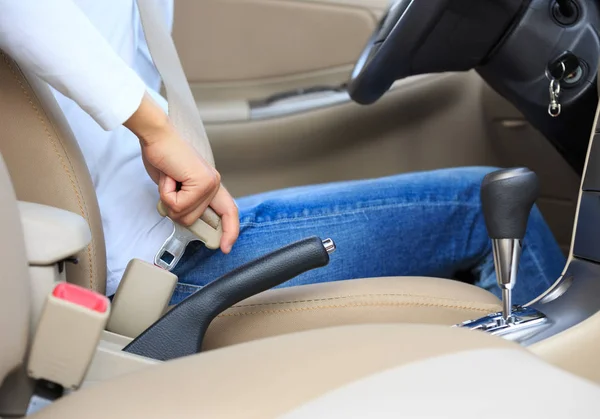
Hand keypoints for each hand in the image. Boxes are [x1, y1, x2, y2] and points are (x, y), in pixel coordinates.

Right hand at [124, 93, 238, 252]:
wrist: (158, 136)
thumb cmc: (163, 158)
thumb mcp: (177, 187)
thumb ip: (186, 202)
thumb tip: (184, 220)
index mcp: (211, 186)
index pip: (228, 212)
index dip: (229, 231)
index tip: (224, 247)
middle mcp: (214, 184)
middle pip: (192, 220)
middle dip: (174, 209)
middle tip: (170, 187)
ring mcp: (209, 183)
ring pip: (183, 214)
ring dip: (168, 200)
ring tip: (170, 180)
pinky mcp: (201, 182)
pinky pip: (177, 204)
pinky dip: (165, 193)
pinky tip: (169, 177)